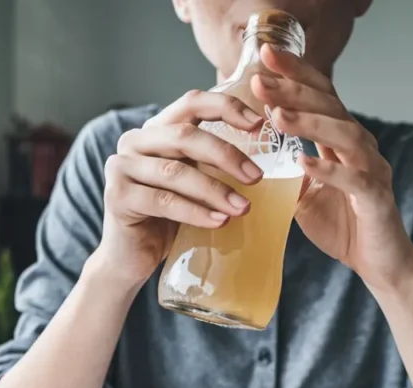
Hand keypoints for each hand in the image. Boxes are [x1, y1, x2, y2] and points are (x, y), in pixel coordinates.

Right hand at [99, 90, 264, 286]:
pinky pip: (163, 201)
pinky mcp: (117, 196)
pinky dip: (195, 212)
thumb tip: (295, 174)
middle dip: (226, 155)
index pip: (191, 104)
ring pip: (175, 171)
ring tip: (243, 208)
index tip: (258, 124)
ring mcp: (121, 167)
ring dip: (214, 190)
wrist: (131, 258)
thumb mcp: (200, 188)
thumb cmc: (171, 221)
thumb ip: (226, 172)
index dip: (225, 107)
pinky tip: (219, 222)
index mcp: (157, 130)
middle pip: (185, 135)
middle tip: (256, 177)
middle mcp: (135, 141)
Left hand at [251, 45, 412, 291]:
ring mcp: (372, 170)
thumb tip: (247, 165)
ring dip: (309, 122)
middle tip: (261, 78)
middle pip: (330, 106)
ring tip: (277, 114)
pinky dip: (327, 170)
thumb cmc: (345, 227)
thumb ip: (285, 176)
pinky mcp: (376, 198)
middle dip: (294, 89)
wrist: (380, 264)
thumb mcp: (305, 197)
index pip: (321, 96)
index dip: (296, 73)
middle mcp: (361, 148)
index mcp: (343, 142)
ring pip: (344, 135)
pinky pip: (353, 179)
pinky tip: (302, 162)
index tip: (266, 56)